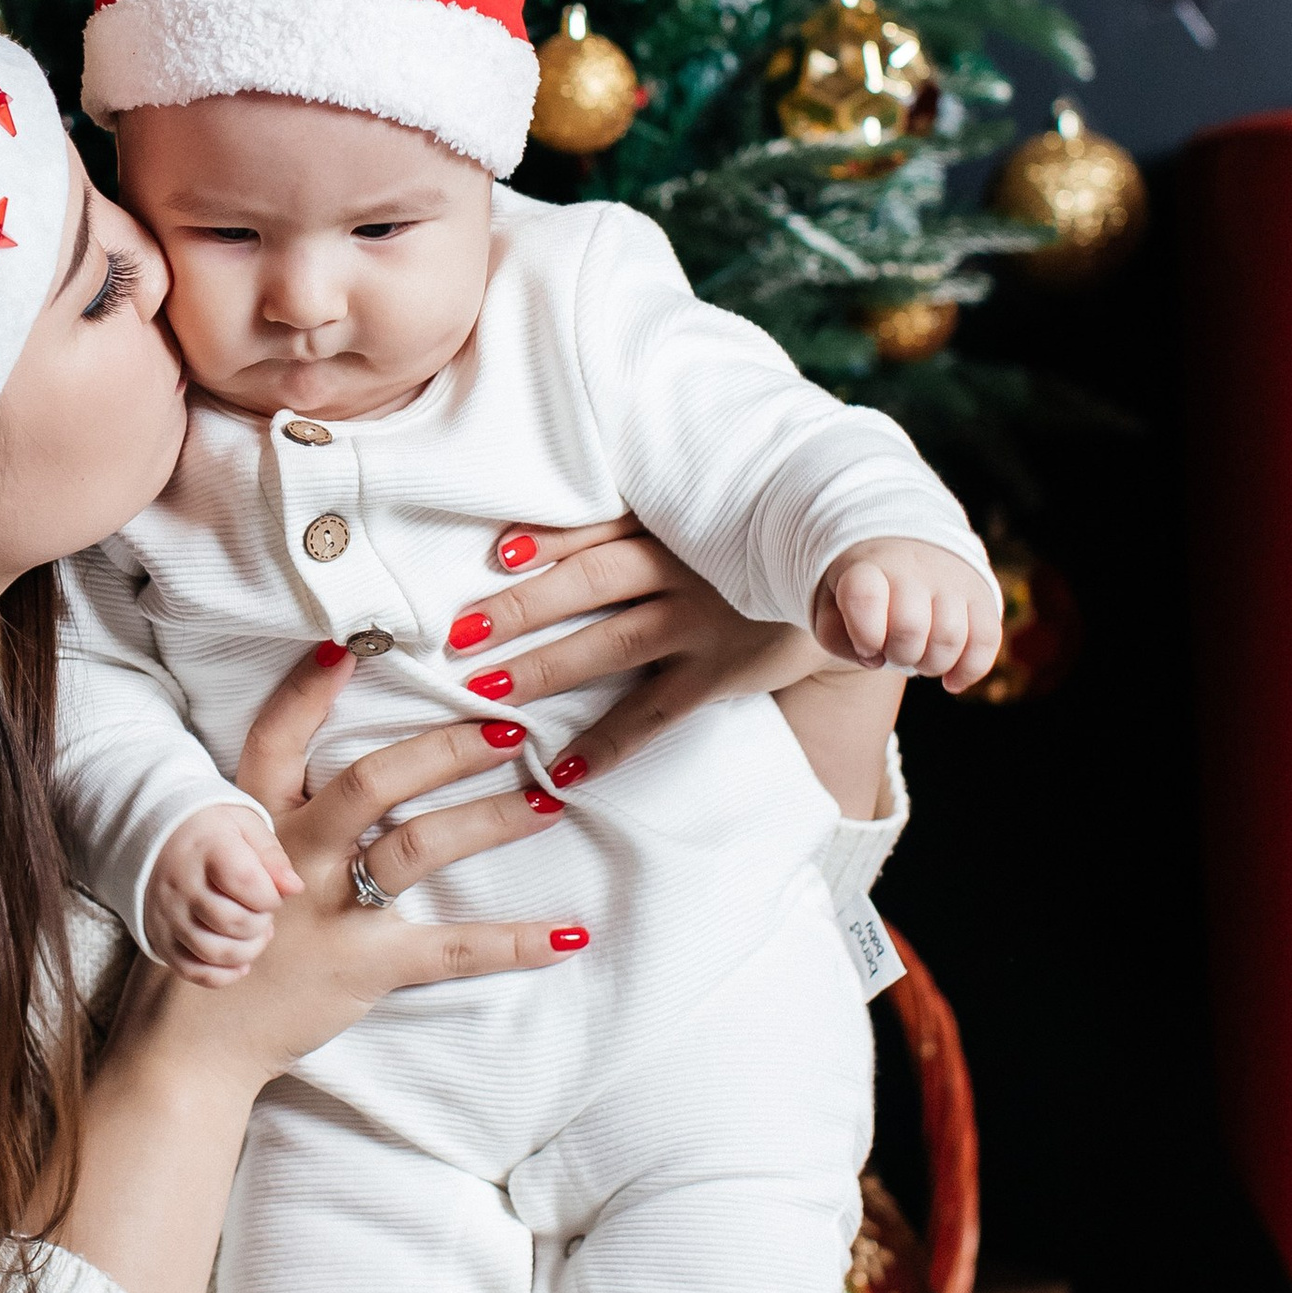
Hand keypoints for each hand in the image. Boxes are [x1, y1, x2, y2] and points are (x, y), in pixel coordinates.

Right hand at [133, 646, 586, 1099]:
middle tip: (505, 727)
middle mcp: (295, 856)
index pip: (277, 740)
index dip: (309, 691)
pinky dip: (514, 942)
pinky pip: (451, 949)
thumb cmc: (225, 937)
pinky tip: (569, 934)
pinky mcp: (364, 965)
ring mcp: (330, 910)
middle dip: (443, 748)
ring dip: (490, 821)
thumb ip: (274, 816)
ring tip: (547, 802)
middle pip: (372, 781)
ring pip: (418, 847)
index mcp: (259, 823)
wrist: (199, 1037)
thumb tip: (333, 768)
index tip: (352, 646)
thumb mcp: (231, 863)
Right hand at [144, 803, 298, 987]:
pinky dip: (223, 974)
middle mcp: (181, 884)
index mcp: (206, 849)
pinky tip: (239, 959)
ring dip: (248, 950)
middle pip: (234, 922)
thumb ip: (272, 855)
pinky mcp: (160, 939)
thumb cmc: (212, 833)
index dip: (271, 896)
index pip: (247, 883)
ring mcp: (167, 915)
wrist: (156, 839)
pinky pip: (193, 971)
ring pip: (215, 953)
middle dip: (262, 922)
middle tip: (261, 910)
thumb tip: (294, 888)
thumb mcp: (244, 826)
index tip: (271, 891)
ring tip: (254, 932)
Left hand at [444, 513, 825, 790]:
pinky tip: (562, 770)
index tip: (493, 556)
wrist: (832, 590)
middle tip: (459, 635)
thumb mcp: (687, 522)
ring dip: (546, 669)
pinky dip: (608, 741)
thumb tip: (514, 542)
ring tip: (485, 695)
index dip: (545, 540)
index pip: (597, 527)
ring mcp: (702, 621)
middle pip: (592, 581)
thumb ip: (616, 529)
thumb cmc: (728, 551)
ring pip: (614, 643)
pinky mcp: (719, 673)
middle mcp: (683, 566)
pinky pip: (655, 713)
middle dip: (523, 608)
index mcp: (667, 522)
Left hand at [813, 537, 1001, 693]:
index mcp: (866, 566)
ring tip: (919, 658)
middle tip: (893, 652)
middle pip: (910, 627)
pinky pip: (987, 640)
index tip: (866, 646)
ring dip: (931, 665)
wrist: (903, 549)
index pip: (864, 597)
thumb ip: (833, 633)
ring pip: (950, 638)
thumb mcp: (830, 603)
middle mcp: (912, 567)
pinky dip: (969, 670)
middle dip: (899, 656)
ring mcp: (951, 579)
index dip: (864, 635)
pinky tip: (950, 681)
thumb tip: (869, 657)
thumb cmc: (862, 590)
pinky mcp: (982, 594)